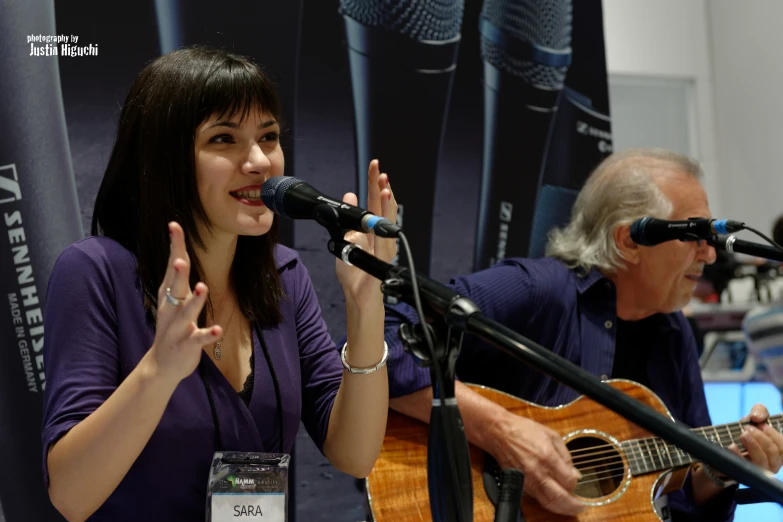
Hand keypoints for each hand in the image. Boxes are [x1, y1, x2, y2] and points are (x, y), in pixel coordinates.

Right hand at [148, 222, 221, 382]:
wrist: (163, 365)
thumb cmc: (173, 327)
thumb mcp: (173, 301)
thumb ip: (177, 279)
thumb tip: (180, 252)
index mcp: (168, 295)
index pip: (172, 266)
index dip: (174, 246)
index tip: (174, 225)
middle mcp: (171, 309)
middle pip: (174, 287)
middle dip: (178, 274)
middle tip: (181, 258)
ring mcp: (177, 328)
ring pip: (186, 312)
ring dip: (194, 300)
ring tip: (202, 287)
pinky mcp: (187, 345)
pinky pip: (198, 338)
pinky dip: (207, 333)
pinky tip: (217, 329)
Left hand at [335, 159, 397, 305]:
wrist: (358, 297)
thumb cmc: (354, 273)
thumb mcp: (344, 240)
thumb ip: (347, 219)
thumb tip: (349, 195)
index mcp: (372, 230)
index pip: (374, 202)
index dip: (374, 184)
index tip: (374, 167)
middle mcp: (381, 236)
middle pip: (383, 207)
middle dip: (382, 188)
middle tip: (380, 170)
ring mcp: (385, 247)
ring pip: (387, 221)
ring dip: (386, 203)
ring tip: (384, 186)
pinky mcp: (384, 260)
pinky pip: (383, 241)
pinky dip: (382, 225)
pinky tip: (381, 213)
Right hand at [491, 413, 584, 515]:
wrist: (499, 432)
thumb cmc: (523, 430)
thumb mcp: (551, 435)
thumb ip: (565, 455)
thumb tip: (574, 473)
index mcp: (548, 457)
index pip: (569, 481)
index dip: (575, 483)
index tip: (576, 481)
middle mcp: (538, 471)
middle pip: (559, 497)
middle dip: (573, 506)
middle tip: (582, 507)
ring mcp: (527, 480)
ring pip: (547, 502)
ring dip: (561, 508)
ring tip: (571, 508)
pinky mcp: (519, 484)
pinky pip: (536, 499)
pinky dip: (547, 503)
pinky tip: (554, 502)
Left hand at [693, 404, 782, 503]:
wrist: (725, 447)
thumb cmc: (747, 431)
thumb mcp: (754, 418)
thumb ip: (760, 412)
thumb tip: (757, 417)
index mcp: (778, 452)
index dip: (774, 435)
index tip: (761, 425)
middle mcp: (772, 464)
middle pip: (773, 453)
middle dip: (761, 438)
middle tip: (747, 428)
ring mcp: (758, 471)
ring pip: (762, 461)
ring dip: (753, 446)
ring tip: (742, 434)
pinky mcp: (742, 474)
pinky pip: (744, 468)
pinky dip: (738, 455)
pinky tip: (731, 446)